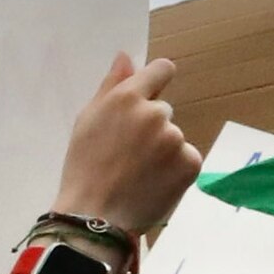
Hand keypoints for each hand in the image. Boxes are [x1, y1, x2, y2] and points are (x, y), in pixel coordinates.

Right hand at [51, 51, 201, 237]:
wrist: (94, 216)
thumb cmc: (82, 168)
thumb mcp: (87, 121)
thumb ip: (110, 86)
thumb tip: (126, 57)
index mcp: (127, 98)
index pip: (161, 70)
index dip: (156, 81)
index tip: (147, 98)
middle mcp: (156, 114)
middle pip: (162, 111)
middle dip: (149, 127)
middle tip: (126, 154)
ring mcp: (176, 139)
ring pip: (173, 137)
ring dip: (161, 151)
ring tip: (137, 174)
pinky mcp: (191, 163)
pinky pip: (185, 158)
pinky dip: (173, 170)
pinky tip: (153, 184)